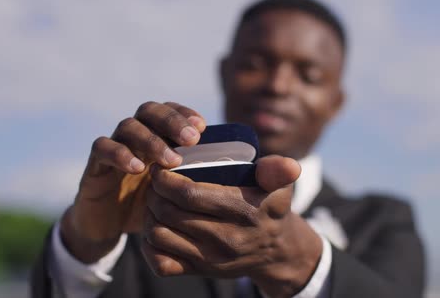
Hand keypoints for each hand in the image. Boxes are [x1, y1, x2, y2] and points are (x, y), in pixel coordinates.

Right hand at [60, 101, 205, 262]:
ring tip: (172, 160)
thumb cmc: (148, 205)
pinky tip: (138, 168)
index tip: (203, 126)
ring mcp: (113, 147)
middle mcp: (134, 135)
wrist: (107, 227)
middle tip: (192, 139)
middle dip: (172, 121)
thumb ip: (198, 176)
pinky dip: (120, 154)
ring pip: (128, 126)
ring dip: (152, 140)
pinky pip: (102, 148)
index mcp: (155, 135)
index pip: (168, 110)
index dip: (184, 113)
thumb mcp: (175, 190)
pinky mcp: (94, 164)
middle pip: (149, 111)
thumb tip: (236, 172)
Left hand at [141, 155, 322, 297]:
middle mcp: (226, 239)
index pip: (190, 195)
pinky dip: (149, 245)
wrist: (275, 249)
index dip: (166, 179)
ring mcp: (210, 259)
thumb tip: (290, 166)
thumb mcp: (280, 186)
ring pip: (159, 235)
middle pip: (169, 212)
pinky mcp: (200, 272)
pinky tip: (156, 225)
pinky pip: (161, 263)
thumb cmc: (270, 208)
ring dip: (149, 214)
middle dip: (154, 192)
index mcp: (243, 212)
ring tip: (153, 200)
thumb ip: (279, 171)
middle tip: (154, 181)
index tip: (160, 167)